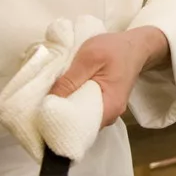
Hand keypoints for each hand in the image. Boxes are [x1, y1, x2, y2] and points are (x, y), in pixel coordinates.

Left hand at [50, 27, 168, 127]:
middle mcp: (109, 116)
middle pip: (77, 126)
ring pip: (79, 119)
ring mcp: (106, 113)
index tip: (39, 114)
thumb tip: (47, 102)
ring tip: (48, 99)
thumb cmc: (115, 49)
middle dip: (57, 117)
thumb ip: (70, 80)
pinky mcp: (103, 106)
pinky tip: (63, 95)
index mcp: (108, 108)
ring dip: (64, 110)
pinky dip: (71, 104)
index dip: (57, 123)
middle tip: (39, 106)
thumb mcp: (90, 58)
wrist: (136, 46)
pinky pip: (83, 112)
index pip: (77, 129)